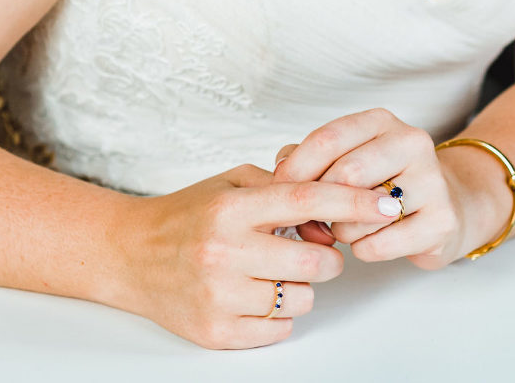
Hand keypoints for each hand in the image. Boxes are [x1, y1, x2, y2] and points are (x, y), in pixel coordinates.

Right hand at [118, 162, 403, 348]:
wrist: (128, 255)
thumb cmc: (187, 215)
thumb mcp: (231, 182)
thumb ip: (281, 185)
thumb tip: (333, 199)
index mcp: (233, 208)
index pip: (307, 200)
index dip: (353, 200)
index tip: (386, 203)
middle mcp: (225, 252)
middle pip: (313, 261)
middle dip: (329, 257)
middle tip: (319, 250)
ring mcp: (219, 296)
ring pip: (300, 299)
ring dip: (302, 287)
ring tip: (278, 272)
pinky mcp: (215, 332)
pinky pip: (277, 329)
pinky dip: (279, 314)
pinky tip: (259, 294)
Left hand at [275, 109, 466, 270]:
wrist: (442, 207)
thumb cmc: (379, 183)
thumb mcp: (345, 158)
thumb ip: (307, 158)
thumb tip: (281, 174)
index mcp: (381, 121)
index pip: (328, 139)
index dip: (297, 169)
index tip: (281, 191)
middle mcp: (410, 142)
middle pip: (345, 174)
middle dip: (320, 205)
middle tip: (312, 220)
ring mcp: (431, 179)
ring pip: (361, 213)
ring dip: (341, 230)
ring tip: (346, 229)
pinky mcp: (442, 220)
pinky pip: (380, 244)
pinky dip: (362, 250)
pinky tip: (368, 243)